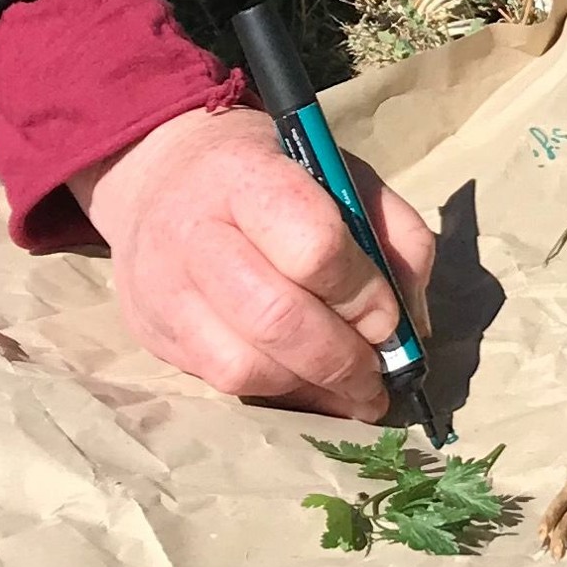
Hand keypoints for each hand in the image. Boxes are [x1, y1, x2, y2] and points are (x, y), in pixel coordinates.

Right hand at [73, 106, 436, 419]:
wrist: (160, 176)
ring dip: (311, 388)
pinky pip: (222, 385)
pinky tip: (306, 384)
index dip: (363, 294)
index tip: (388, 317)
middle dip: (342, 359)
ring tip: (349, 387)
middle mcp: (194, 232)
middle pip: (276, 319)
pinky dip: (277, 394)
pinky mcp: (153, 333)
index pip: (314, 247)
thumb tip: (413, 325)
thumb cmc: (269, 172)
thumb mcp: (340, 172)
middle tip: (376, 373)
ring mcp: (163, 289)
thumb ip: (392, 233)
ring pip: (245, 367)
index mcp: (248, 175)